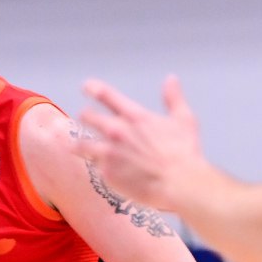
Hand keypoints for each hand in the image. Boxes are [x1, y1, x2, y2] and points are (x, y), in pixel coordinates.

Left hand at [77, 75, 204, 209]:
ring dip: (79, 143)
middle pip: (88, 117)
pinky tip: (99, 168)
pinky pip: (94, 167)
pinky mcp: (106, 173)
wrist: (180, 183)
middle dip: (86, 116)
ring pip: (81, 144)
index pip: (106, 95)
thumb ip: (173, 98)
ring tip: (76, 146)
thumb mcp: (184, 119)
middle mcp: (117, 131)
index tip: (86, 87)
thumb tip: (171, 79)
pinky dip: (96, 166)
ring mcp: (109, 153)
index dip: (93, 88)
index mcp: (135, 116)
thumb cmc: (185, 152)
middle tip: (85, 118)